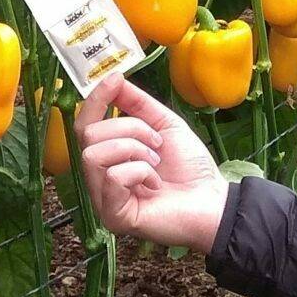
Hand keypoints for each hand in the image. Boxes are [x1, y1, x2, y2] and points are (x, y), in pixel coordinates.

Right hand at [76, 69, 230, 254]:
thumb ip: (137, 103)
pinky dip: (140, 172)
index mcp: (108, 157)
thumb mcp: (164, 124)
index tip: (115, 79)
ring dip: (134, 149)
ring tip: (155, 163)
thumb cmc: (190, 167)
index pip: (84, 125)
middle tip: (157, 143)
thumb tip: (113, 79)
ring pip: (94, 154)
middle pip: (88, 135)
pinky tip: (155, 184)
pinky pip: (112, 177)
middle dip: (129, 128)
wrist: (213, 199)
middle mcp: (99, 178)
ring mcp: (103, 199)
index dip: (96, 100)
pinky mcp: (113, 217)